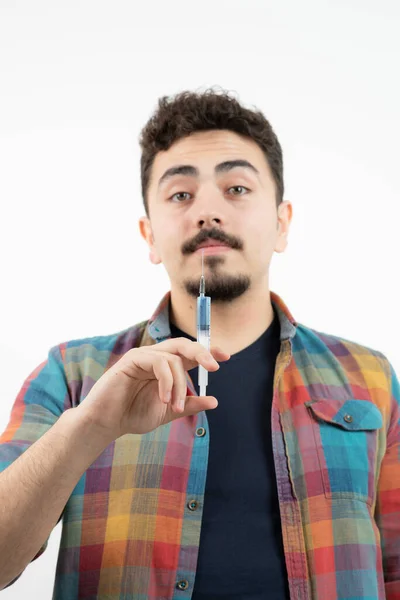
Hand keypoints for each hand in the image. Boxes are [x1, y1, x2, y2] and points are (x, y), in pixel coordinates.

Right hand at [76, 337, 229, 439]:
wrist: (106, 423)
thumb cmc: (133, 415)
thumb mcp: (168, 411)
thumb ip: (188, 404)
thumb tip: (214, 401)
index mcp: (165, 368)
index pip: (189, 353)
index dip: (208, 351)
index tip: (226, 356)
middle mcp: (156, 357)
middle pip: (183, 345)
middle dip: (202, 353)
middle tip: (215, 366)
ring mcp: (143, 356)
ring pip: (173, 358)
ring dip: (180, 384)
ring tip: (175, 406)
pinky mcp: (132, 359)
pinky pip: (158, 362)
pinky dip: (166, 381)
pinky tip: (164, 398)